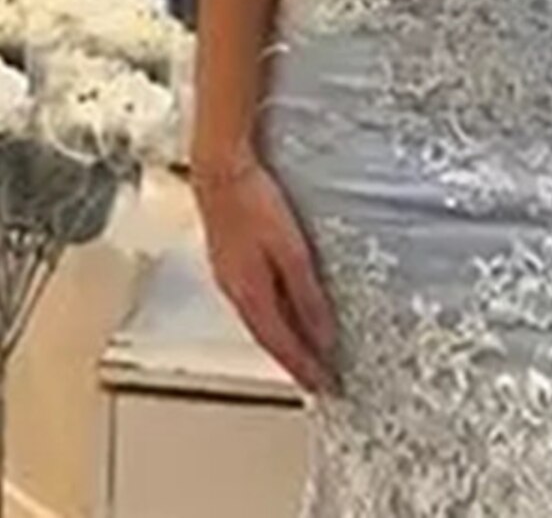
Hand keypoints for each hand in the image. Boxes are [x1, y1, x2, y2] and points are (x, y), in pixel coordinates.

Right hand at [194, 153, 337, 395]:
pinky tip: (278, 314)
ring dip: (281, 343)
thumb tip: (322, 334)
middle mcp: (236, 293)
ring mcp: (229, 277)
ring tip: (302, 356)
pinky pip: (253, 304)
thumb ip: (307, 294)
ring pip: (260, 323)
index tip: (325, 387)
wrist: (219, 170)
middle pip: (269, 339)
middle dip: (294, 362)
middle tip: (318, 380)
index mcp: (251, 295)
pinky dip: (270, 319)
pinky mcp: (228, 262)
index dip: (305, 369)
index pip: (282, 345)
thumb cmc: (253, 202)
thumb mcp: (292, 250)